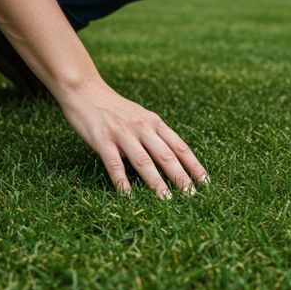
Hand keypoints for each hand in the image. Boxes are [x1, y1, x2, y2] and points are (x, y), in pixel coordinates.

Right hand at [59, 80, 209, 198]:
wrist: (84, 89)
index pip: (180, 147)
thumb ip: (153, 135)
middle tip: (191, 197)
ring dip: (156, 182)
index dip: (194, 165)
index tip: (205, 182)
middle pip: (166, 155)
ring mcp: (122, 133)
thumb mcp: (139, 117)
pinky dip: (122, 181)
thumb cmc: (113, 108)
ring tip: (166, 200)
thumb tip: (169, 160)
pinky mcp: (102, 139)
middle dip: (180, 177)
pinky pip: (114, 163)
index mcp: (154, 122)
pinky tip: (128, 195)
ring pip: (144, 161)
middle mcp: (142, 127)